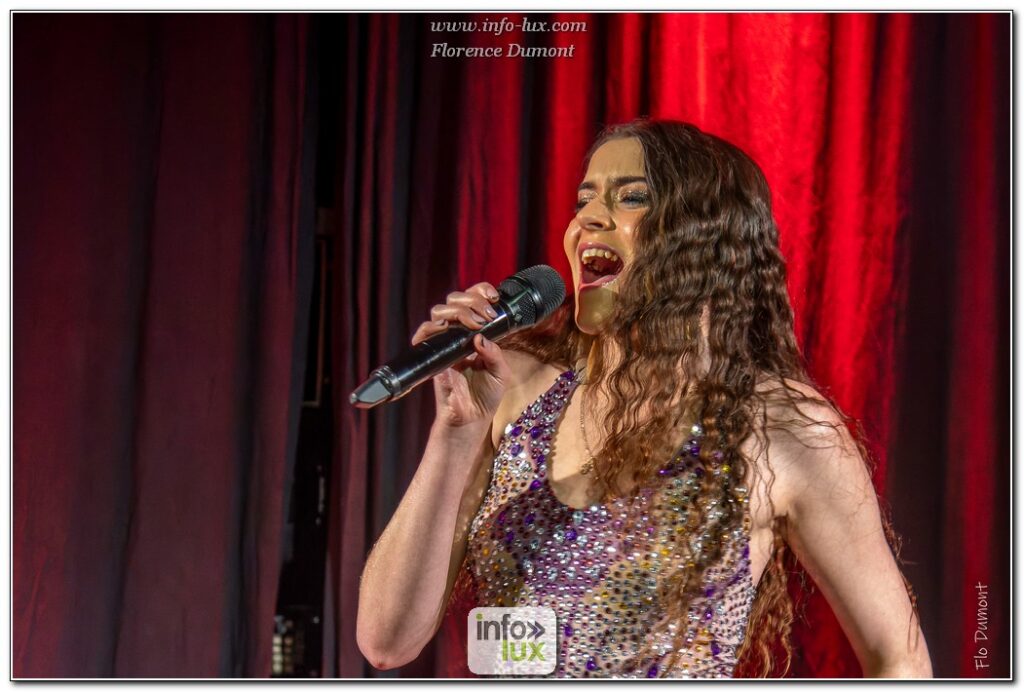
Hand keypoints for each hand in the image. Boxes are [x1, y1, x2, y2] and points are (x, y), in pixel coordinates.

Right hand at [411, 282, 511, 428]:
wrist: (471, 417)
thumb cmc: (487, 395)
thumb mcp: (501, 373)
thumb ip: (495, 353)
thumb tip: (480, 337)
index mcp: (478, 332)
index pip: (474, 300)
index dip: (480, 292)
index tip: (493, 297)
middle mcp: (460, 333)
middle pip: (455, 300)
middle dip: (471, 301)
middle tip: (485, 316)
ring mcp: (445, 342)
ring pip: (439, 311)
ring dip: (457, 311)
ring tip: (473, 325)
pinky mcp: (432, 355)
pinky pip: (424, 334)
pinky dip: (432, 328)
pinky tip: (447, 331)